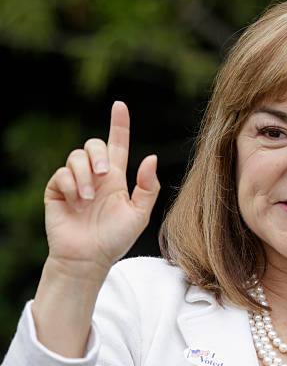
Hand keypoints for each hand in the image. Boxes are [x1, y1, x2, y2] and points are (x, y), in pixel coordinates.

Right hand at [44, 101, 159, 280]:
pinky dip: (70, 185)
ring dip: (85, 175)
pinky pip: (61, 174)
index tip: (119, 105)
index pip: (118, 145)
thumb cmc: (115, 239)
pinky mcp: (56, 191)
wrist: (89, 259)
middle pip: (93, 144)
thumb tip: (151, 157)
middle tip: (105, 174)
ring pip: (76, 156)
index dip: (119, 125)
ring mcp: (74, 182)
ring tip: (88, 198)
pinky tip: (75, 202)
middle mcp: (95, 176)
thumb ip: (148, 187)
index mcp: (116, 179)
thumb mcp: (139, 214)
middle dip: (98, 154)